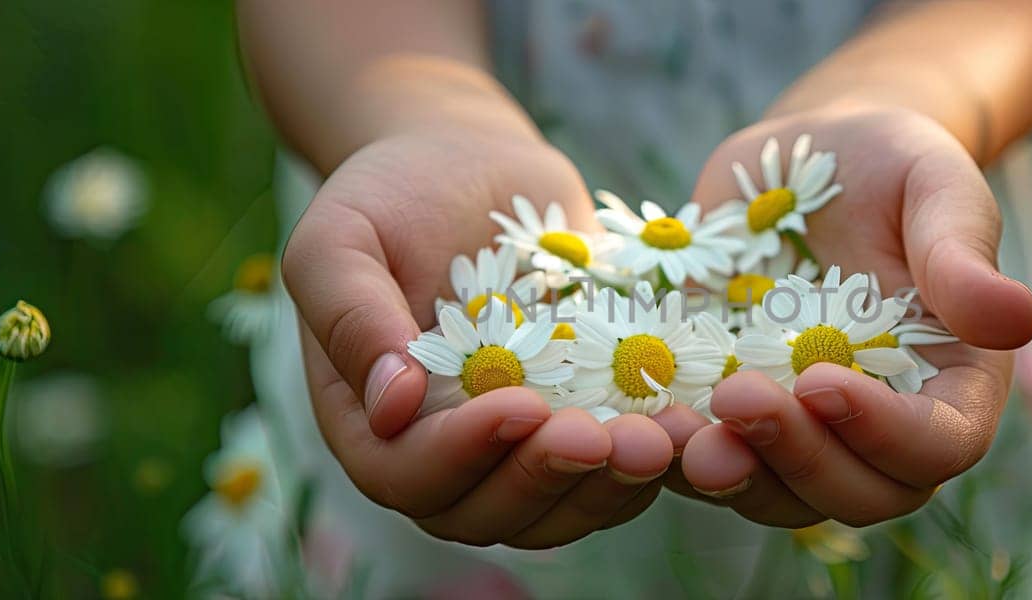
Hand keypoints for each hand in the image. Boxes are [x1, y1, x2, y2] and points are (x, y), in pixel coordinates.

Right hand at [284, 129, 674, 547]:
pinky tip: (690, 423)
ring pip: (559, 509)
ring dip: (611, 485)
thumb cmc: (392, 194)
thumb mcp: (341, 235)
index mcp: (371, 422)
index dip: (463, 455)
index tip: (519, 402)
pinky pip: (613, 474)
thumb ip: (349, 314)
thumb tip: (390, 402)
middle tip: (607, 437)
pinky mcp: (580, 424)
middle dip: (550, 479)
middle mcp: (444, 452)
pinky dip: (652, 462)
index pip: (407, 474)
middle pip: (488, 511)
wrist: (470, 163)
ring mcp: (516, 447)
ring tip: (660, 437)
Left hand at [663, 104, 1031, 526]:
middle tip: (738, 395)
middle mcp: (883, 427)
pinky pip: (709, 463)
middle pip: (857, 493)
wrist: (807, 157)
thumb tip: (1018, 321)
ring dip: (731, 474)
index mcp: (952, 381)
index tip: (823, 381)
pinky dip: (675, 455)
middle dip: (798, 458)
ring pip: (779, 497)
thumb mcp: (934, 183)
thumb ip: (963, 251)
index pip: (940, 444)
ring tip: (678, 429)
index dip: (886, 433)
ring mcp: (804, 432)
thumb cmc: (889, 164)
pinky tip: (637, 420)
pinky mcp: (732, 418)